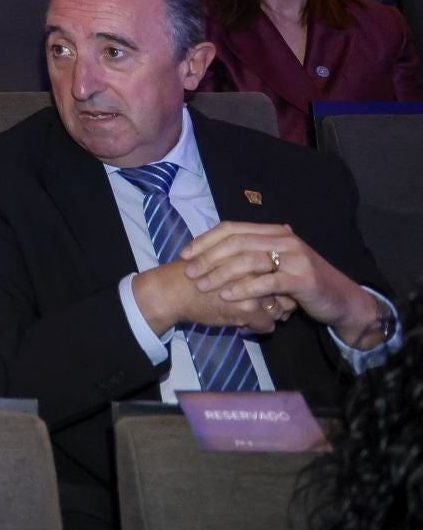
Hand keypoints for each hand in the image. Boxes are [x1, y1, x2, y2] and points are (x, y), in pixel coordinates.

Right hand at [132, 259, 280, 336]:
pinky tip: (241, 323)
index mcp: (251, 254)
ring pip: (280, 309)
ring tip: (249, 314)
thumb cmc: (195, 270)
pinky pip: (268, 324)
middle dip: (280, 300)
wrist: (173, 290)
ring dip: (269, 315)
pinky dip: (256, 327)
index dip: (275, 282)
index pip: (281, 270)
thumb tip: (280, 232)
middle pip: (285, 290)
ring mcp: (255, 290)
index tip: (264, 289)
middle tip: (263, 304)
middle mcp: (257, 270)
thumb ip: (246, 250)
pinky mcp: (249, 310)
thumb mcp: (221, 252)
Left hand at [182, 221, 386, 347]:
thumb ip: (253, 255)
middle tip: (190, 272)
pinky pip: (267, 281)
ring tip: (203, 285)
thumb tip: (213, 253)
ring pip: (249, 260)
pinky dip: (244, 288)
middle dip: (208, 257)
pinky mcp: (303, 278)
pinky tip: (227, 296)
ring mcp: (295, 257)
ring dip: (221, 273)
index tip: (186, 254)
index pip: (232, 228)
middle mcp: (284, 239)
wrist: (343, 301)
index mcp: (274, 232)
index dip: (206, 240)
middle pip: (236, 242)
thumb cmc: (303, 283)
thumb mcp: (276, 264)